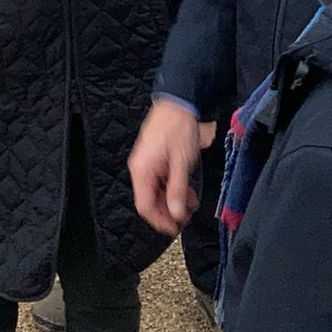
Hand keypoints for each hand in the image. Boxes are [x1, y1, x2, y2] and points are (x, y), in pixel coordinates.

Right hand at [129, 100, 212, 235]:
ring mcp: (147, 164)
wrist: (178, 103)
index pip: (145, 205)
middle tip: (186, 218)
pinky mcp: (155, 160)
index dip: (159, 220)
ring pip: (156, 192)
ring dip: (172, 200)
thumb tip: (175, 213)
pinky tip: (187, 191)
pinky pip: (160, 181)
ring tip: (190, 203)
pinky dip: (173, 188)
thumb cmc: (178, 128)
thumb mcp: (181, 163)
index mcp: (142, 170)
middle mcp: (141, 169)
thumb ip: (177, 190)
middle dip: (167, 211)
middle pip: (150, 200)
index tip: (174, 229)